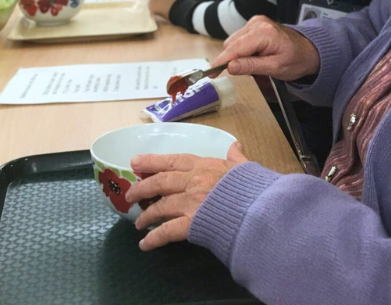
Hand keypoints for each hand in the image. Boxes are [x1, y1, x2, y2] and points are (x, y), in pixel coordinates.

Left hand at [127, 141, 248, 249]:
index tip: (135, 162)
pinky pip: (167, 231)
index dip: (152, 161)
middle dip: (142, 188)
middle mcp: (193, 181)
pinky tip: (144, 245)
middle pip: (160, 182)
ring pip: (160, 206)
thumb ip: (236, 158)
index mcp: (204, 165)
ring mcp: (190, 202)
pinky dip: (153, 238)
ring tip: (138, 223)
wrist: (260, 210)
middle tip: (130, 195)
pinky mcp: (192, 224)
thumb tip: (235, 146)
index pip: (173, 160)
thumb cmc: (253, 188)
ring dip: (147, 215)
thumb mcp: (244, 167)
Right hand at [210, 16, 319, 80]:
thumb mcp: (274, 68)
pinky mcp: (254, 24)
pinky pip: (239, 38)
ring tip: (253, 63)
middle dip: (231, 59)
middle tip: (239, 73)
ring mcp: (255, 22)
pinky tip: (253, 55)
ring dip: (236, 55)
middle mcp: (257, 23)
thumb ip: (251, 66)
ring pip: (233, 41)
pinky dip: (241, 49)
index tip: (211, 72)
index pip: (235, 48)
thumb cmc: (295, 60)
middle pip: (232, 44)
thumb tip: (230, 67)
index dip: (222, 61)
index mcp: (264, 33)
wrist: (308, 50)